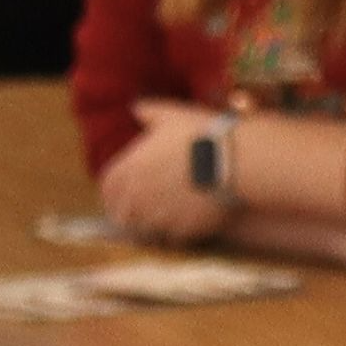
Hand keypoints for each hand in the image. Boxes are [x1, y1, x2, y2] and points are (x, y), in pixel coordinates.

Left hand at [103, 102, 235, 243]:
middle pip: (122, 213)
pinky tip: (184, 224)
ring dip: (150, 225)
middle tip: (138, 213)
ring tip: (162, 219)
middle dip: (128, 212)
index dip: (112, 192)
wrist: (237, 160)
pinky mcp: (182, 229)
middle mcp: (138, 195)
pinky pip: (171, 237)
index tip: (118, 195)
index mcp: (130, 168)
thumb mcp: (172, 115)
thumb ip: (150, 113)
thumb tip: (137, 108)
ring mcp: (159, 215)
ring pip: (145, 228)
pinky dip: (174, 233)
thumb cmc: (204, 134)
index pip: (108, 187)